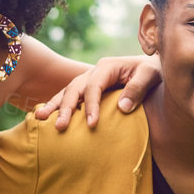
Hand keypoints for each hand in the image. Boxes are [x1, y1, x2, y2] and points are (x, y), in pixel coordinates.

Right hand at [35, 54, 162, 130]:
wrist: (154, 68)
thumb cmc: (154, 71)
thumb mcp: (151, 75)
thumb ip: (138, 88)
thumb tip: (122, 107)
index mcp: (107, 67)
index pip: (94, 87)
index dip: (91, 106)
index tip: (92, 125)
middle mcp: (94, 71)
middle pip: (75, 89)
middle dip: (66, 108)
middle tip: (59, 127)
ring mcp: (89, 79)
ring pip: (67, 91)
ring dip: (54, 105)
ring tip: (39, 118)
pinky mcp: (88, 89)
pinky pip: (70, 96)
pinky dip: (58, 105)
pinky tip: (46, 116)